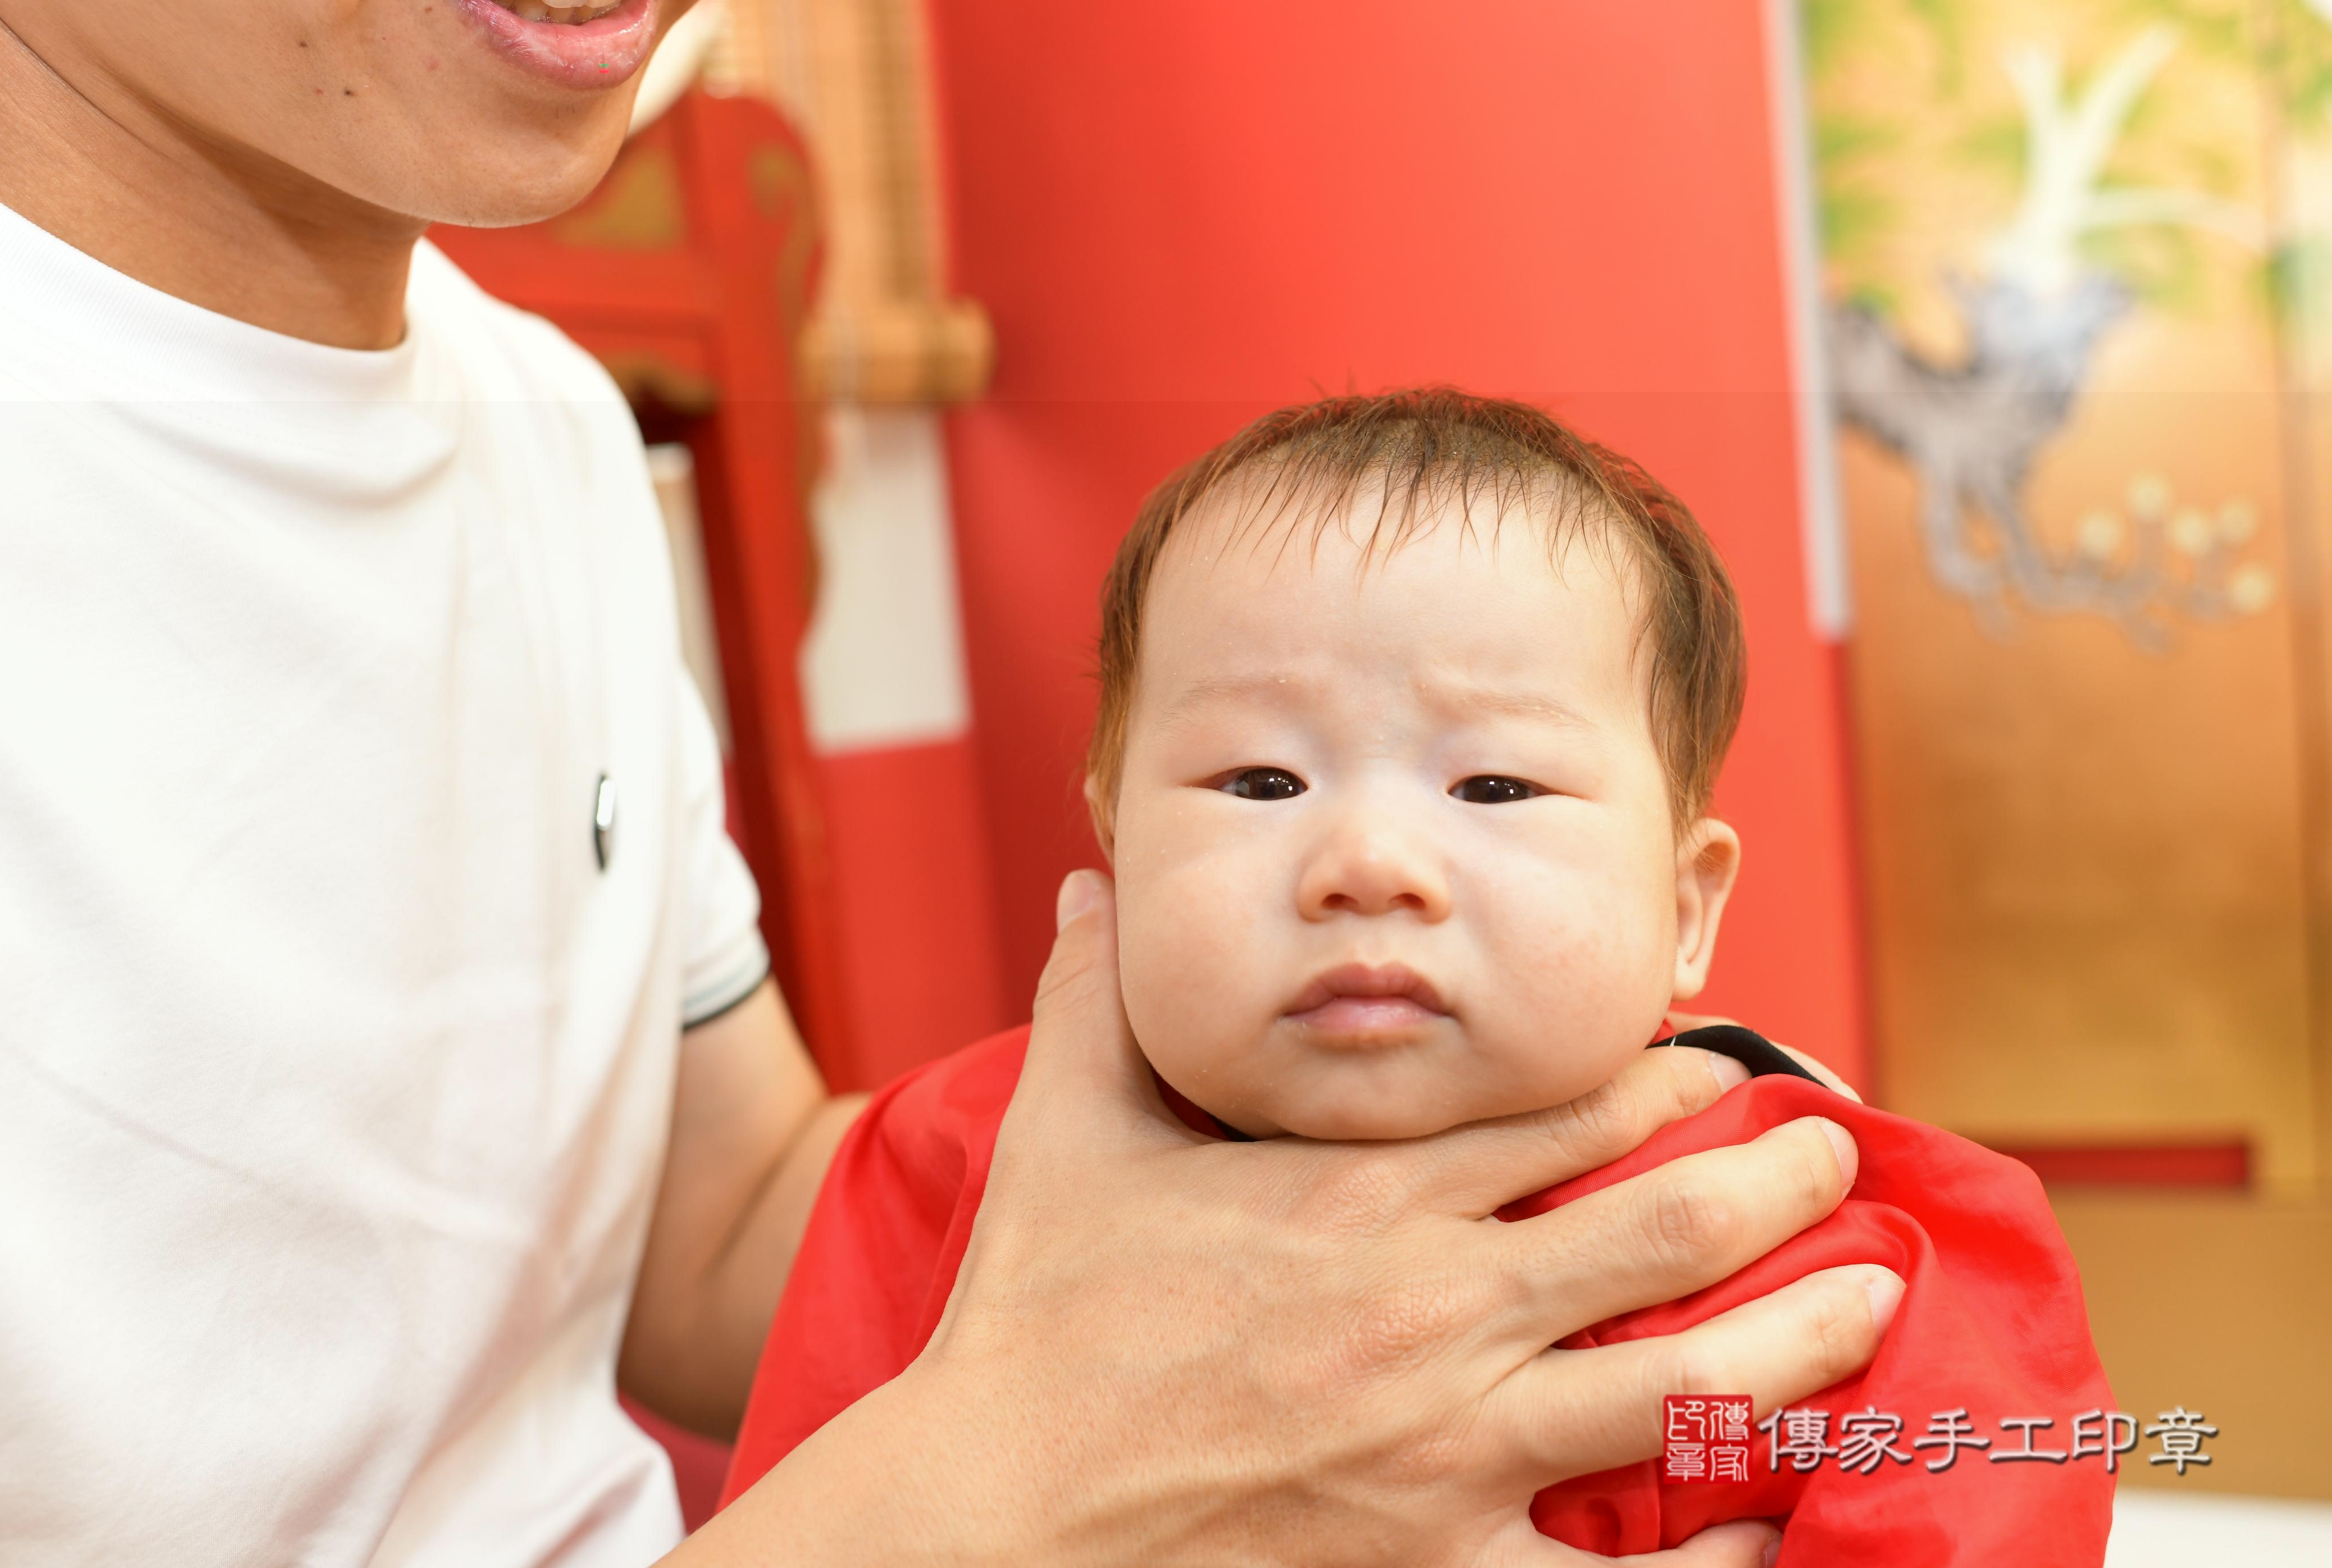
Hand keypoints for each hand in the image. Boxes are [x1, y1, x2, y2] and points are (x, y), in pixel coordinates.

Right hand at [681, 872, 1897, 1566]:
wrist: (991, 1510)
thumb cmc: (1034, 1328)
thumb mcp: (1060, 1140)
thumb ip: (1092, 1002)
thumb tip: (1085, 881)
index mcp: (1363, 1204)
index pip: (1563, 1121)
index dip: (1670, 1086)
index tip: (1727, 1068)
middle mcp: (1434, 1317)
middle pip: (1664, 1239)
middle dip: (1778, 1187)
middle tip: (1840, 1158)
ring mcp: (1448, 1452)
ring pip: (1681, 1392)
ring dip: (1799, 1345)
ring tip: (1872, 1308)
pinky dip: (1712, 1558)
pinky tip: (1772, 1526)